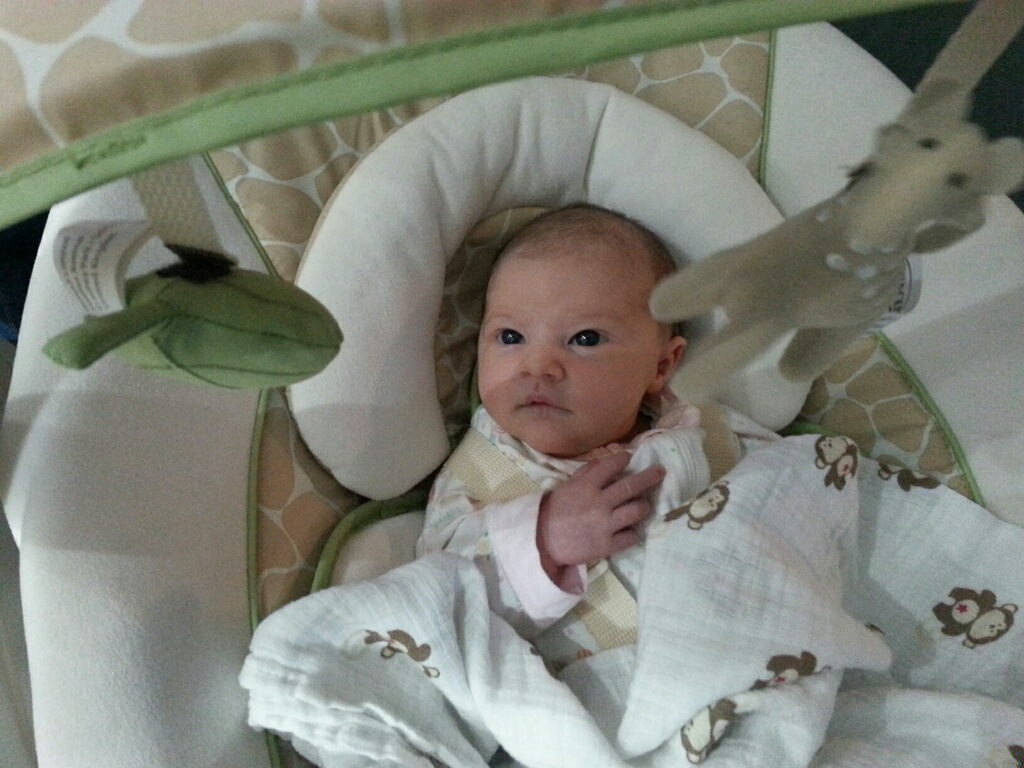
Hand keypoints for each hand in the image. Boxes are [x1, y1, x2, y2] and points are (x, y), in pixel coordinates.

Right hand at [536, 451, 664, 580]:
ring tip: (643, 504)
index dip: (623, 459)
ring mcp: (606, 524)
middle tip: (660, 472)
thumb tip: (604, 462)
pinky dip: (632, 532)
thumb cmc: (553, 512)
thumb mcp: (566, 487)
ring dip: (643, 505)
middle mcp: (600, 503)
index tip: (630, 457)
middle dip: (650, 477)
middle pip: (632, 486)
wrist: (542, 542)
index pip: (611, 465)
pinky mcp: (608, 545)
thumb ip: (585, 474)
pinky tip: (629, 530)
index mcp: (587, 486)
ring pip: (637, 510)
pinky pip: (631, 536)